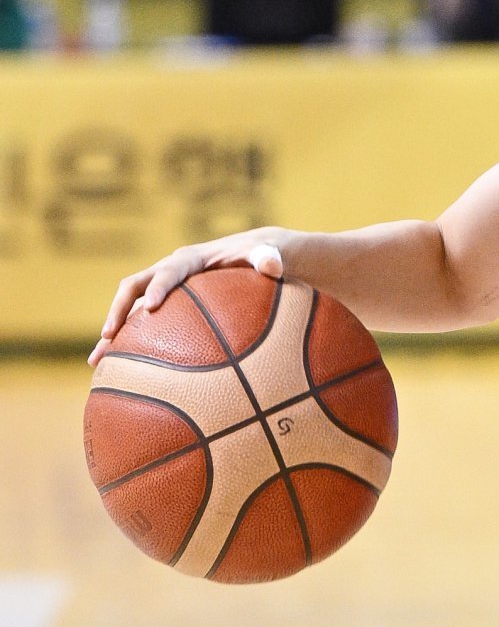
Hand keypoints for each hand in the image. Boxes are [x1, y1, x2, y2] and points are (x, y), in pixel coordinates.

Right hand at [90, 233, 285, 365]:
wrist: (255, 256)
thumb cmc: (262, 257)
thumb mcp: (269, 254)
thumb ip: (268, 258)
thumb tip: (273, 265)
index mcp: (190, 260)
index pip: (170, 271)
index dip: (159, 287)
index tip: (152, 307)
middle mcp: (169, 271)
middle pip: (133, 287)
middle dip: (119, 310)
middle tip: (110, 336)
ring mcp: (164, 290)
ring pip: (129, 309)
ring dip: (112, 333)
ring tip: (97, 362)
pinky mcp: (166, 307)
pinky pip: (141, 325)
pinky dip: (128, 345)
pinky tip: (119, 372)